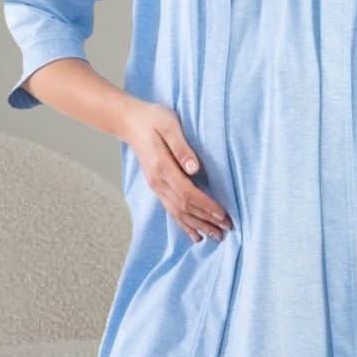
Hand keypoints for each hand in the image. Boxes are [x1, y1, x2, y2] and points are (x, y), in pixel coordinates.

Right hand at [123, 100, 233, 243]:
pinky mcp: (157, 187)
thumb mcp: (170, 125)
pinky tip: (194, 235)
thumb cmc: (152, 119)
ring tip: (215, 236)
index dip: (206, 205)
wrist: (129, 122)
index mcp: (162, 168)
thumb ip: (182, 147)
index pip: (188, 193)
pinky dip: (184, 224)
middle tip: (227, 229)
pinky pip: (171, 210)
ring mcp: (156, 187)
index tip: (223, 214)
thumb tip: (194, 168)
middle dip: (206, 220)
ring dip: (197, 226)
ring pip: (178, 213)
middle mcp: (158, 182)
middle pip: (185, 208)